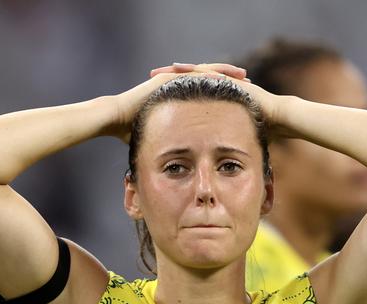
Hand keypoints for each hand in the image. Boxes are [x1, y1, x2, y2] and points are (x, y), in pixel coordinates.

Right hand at [109, 64, 247, 143]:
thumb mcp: (159, 139)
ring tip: (244, 77)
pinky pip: (192, 74)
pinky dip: (209, 75)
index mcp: (178, 98)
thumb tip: (178, 167)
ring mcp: (171, 79)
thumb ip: (170, 145)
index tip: (243, 101)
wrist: (114, 119)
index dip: (225, 97)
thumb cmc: (131, 131)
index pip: (206, 95)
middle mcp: (176, 85)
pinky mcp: (167, 78)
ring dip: (225, 74)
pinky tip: (225, 78)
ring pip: (205, 73)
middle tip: (251, 84)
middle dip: (231, 82)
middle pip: (210, 80)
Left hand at [149, 63, 290, 137]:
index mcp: (216, 101)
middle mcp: (219, 88)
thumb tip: (207, 168)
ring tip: (161, 70)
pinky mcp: (233, 79)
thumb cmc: (260, 132)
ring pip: (197, 72)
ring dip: (178, 70)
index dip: (171, 95)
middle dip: (169, 78)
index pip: (188, 95)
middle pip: (188, 80)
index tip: (153, 96)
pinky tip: (180, 69)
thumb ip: (218, 148)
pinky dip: (194, 70)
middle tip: (149, 76)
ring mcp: (226, 81)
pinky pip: (210, 71)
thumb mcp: (231, 139)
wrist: (280, 120)